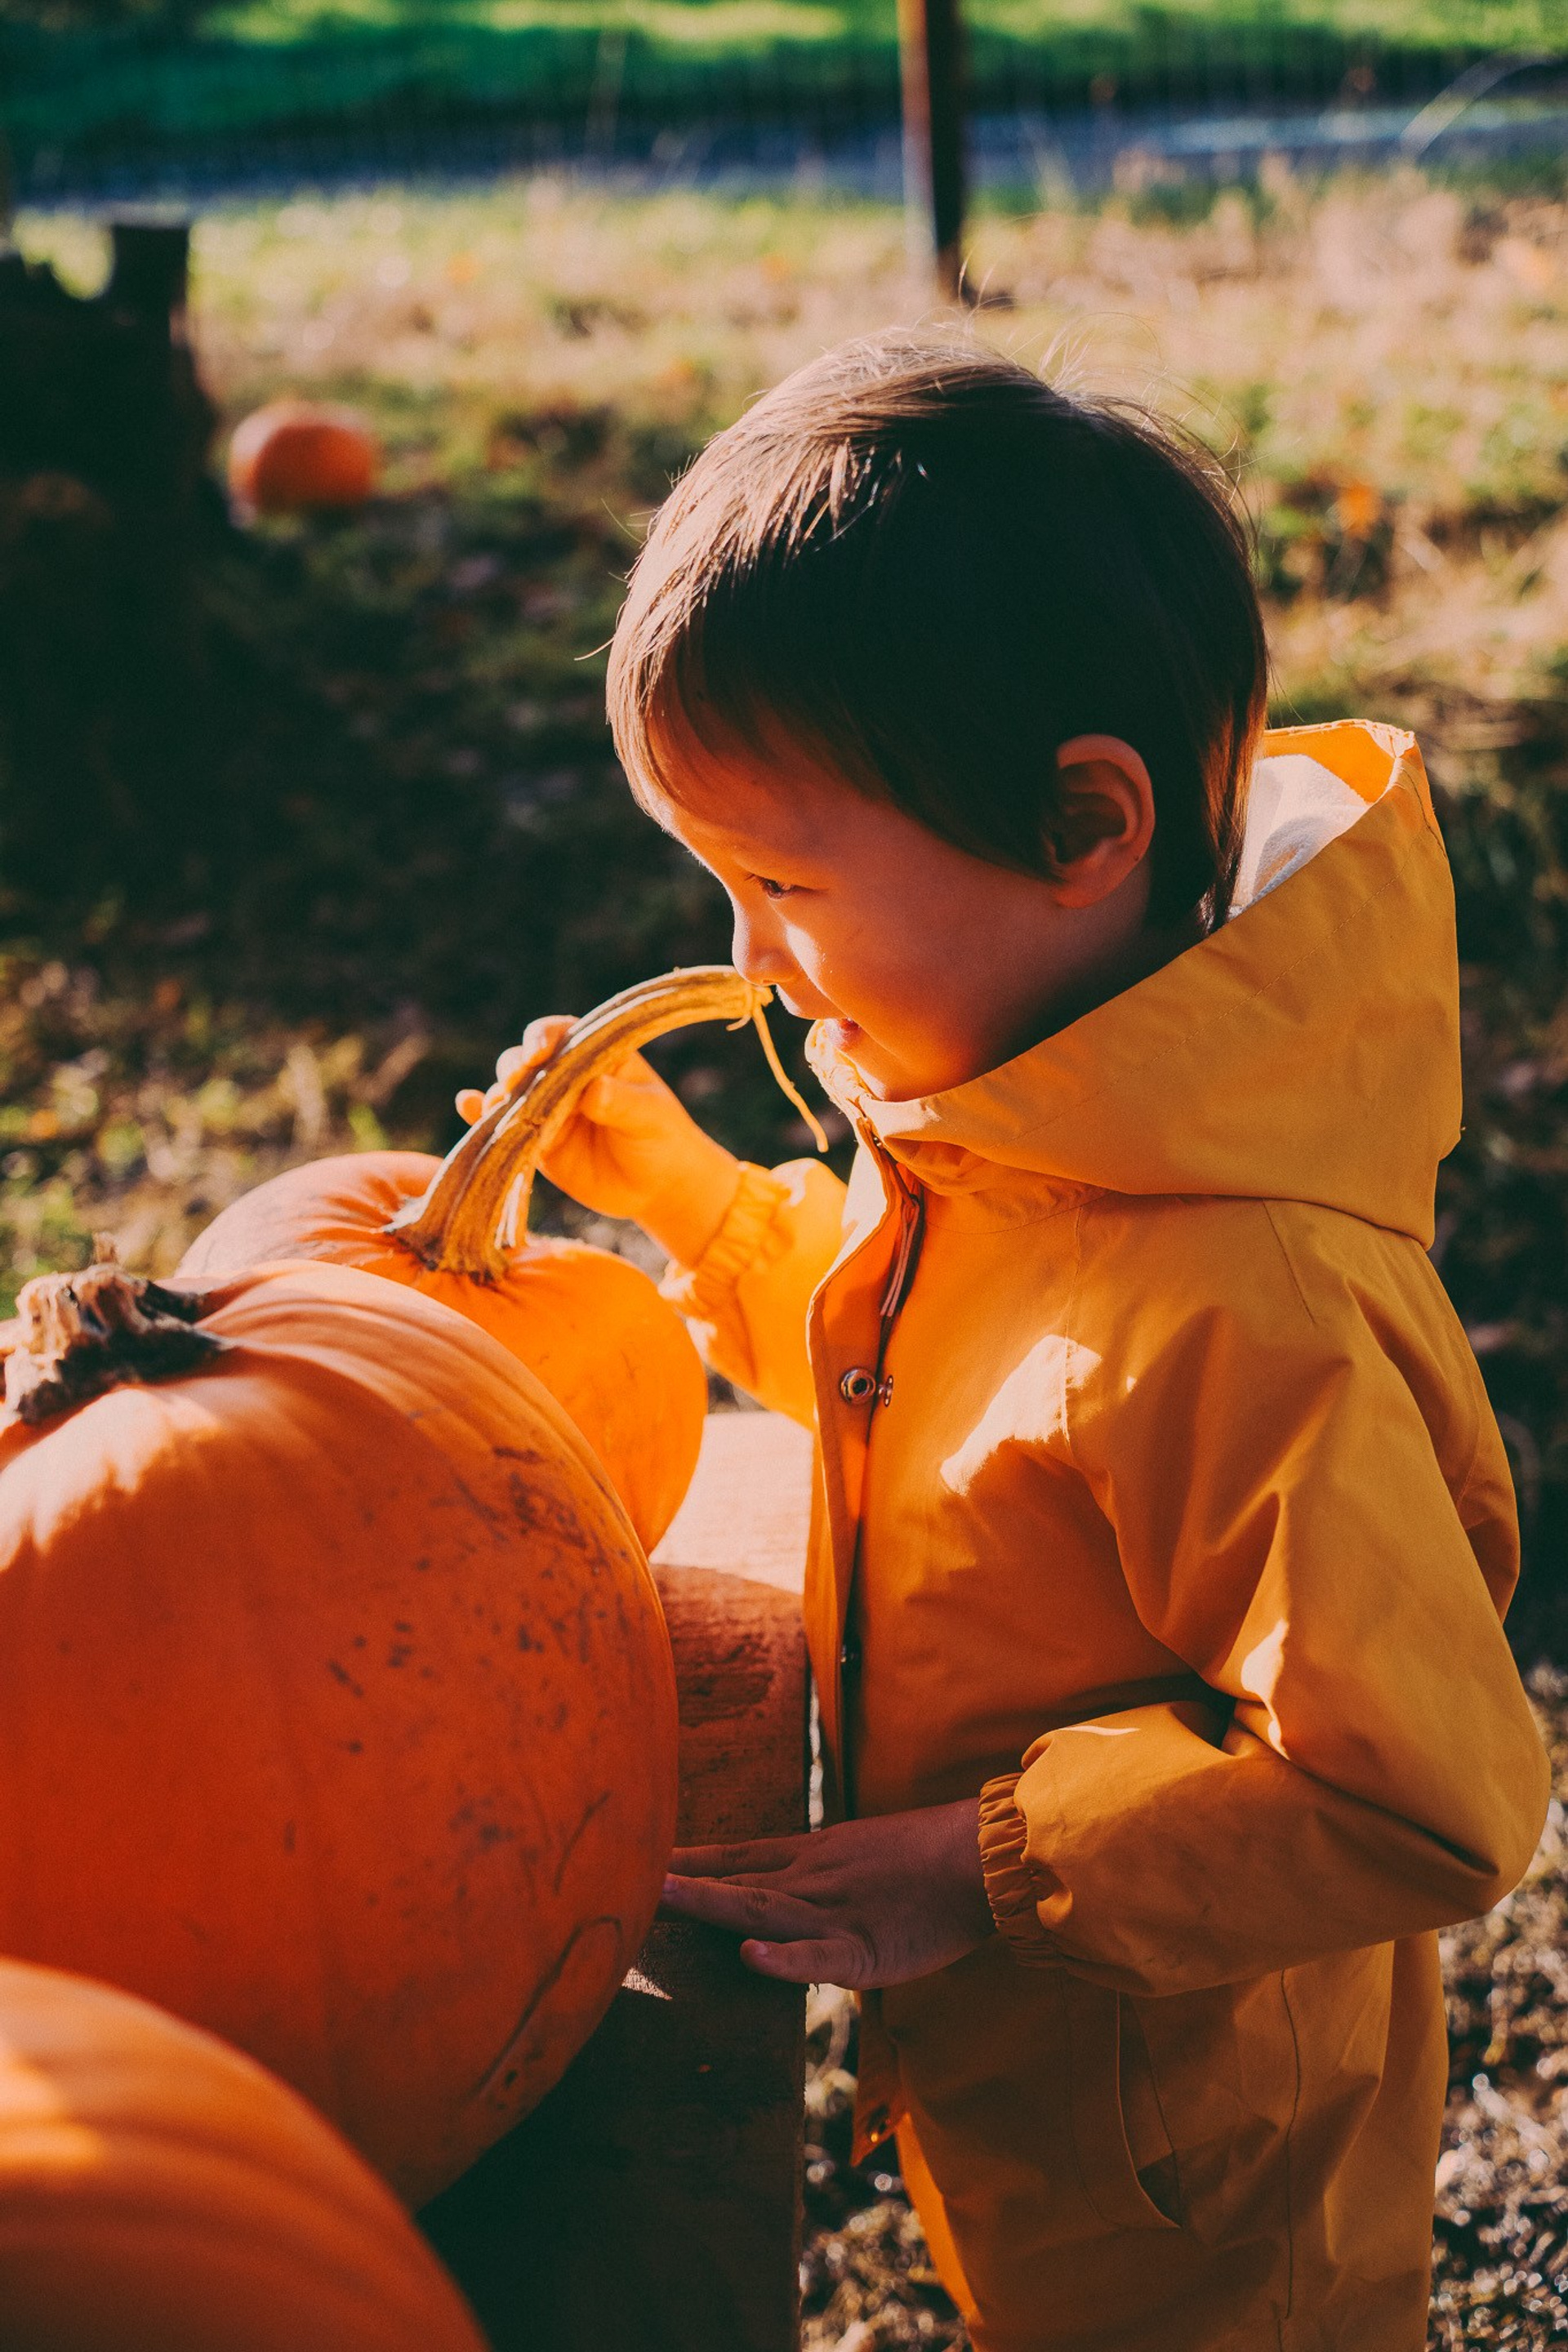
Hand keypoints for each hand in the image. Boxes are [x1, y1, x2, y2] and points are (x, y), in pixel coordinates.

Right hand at [456, 1015, 741, 1267]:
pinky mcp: (534, 1142)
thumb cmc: (662, 1139)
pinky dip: (479, 1116)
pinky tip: (466, 1106)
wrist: (657, 1188)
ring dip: (498, 1097)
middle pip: (524, 1061)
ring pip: (508, 1093)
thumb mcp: (650, 1117)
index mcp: (594, 1055)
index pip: (560, 1033)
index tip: (538, 1052)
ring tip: (498, 1109)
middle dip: (514, 1069)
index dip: (543, 1037)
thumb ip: (623, 1103)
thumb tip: (593, 1091)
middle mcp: (563, 1077)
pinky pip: (501, 1126)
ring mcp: (545, 1109)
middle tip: (516, 1085)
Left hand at [660, 1800, 992, 1989]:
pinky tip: (750, 1958)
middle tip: (628, 1876)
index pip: (740, 1855)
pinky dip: (784, 1959)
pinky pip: (819, 1959)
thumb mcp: (867, 1852)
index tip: (644, 1859)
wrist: (986, 1856)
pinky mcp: (865, 1952)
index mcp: (816, 1857)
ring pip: (763, 1910)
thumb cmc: (936, 1857)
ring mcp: (836, 1915)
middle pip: (736, 1879)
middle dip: (682, 1881)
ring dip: (711, 1904)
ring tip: (664, 1897)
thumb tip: (795, 1883)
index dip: (691, 1860)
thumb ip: (828, 1871)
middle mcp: (815, 1881)